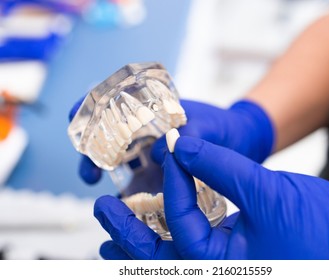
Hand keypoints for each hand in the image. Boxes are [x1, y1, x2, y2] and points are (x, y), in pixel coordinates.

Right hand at [69, 98, 274, 183]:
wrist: (244, 145)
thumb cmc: (226, 128)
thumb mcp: (210, 125)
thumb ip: (191, 135)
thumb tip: (160, 152)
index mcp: (153, 112)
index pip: (111, 104)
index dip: (88, 110)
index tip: (75, 119)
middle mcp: (146, 135)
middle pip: (104, 139)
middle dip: (90, 153)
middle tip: (90, 172)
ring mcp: (149, 158)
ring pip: (115, 166)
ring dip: (102, 177)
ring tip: (103, 192)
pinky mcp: (157, 179)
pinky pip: (134, 188)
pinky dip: (124, 197)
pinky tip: (123, 208)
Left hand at [95, 136, 328, 258]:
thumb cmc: (325, 233)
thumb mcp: (270, 195)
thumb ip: (223, 169)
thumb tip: (181, 146)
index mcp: (221, 269)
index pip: (181, 226)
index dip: (176, 181)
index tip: (173, 149)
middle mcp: (216, 272)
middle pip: (158, 256)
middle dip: (128, 230)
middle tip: (102, 206)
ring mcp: (222, 266)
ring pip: (168, 254)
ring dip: (139, 236)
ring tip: (112, 219)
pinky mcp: (229, 257)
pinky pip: (187, 246)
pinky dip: (165, 233)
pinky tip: (152, 221)